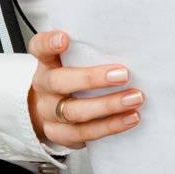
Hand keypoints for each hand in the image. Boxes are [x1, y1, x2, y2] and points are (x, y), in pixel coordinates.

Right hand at [27, 30, 143, 148]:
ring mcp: (49, 114)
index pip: (40, 48)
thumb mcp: (73, 60)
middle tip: (124, 75)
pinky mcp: (60, 134)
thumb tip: (128, 40)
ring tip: (134, 99)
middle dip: (93, 79)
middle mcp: (45, 88)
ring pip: (74, 112)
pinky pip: (84, 134)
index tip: (64, 39)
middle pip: (59, 82)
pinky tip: (129, 118)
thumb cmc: (72, 77)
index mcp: (47, 63)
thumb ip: (91, 50)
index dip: (49, 43)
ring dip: (108, 106)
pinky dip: (109, 127)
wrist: (51, 110)